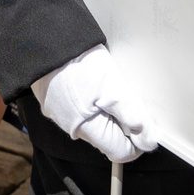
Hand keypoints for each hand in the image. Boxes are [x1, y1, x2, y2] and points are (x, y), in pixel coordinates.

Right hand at [37, 44, 157, 162]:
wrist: (45, 42)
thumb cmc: (75, 62)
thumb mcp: (113, 87)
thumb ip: (132, 115)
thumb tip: (147, 139)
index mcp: (87, 130)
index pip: (122, 152)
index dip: (137, 138)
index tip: (141, 119)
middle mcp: (73, 128)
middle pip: (109, 136)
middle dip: (121, 119)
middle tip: (120, 93)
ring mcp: (61, 115)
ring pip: (96, 121)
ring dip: (106, 107)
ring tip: (103, 83)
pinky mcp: (55, 102)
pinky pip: (81, 109)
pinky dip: (90, 99)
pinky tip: (89, 81)